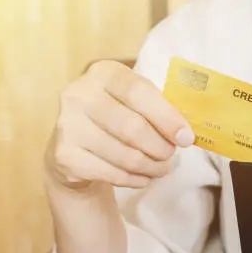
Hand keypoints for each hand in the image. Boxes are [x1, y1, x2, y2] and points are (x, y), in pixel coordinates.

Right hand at [45, 60, 193, 189]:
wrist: (72, 145)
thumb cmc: (114, 119)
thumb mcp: (133, 102)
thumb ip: (159, 109)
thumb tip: (186, 134)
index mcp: (102, 73)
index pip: (139, 91)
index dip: (167, 117)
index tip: (186, 138)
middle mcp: (79, 94)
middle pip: (132, 127)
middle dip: (160, 147)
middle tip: (171, 155)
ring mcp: (68, 125)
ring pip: (125, 155)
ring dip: (151, 167)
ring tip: (161, 168)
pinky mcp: (65, 155)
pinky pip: (111, 174)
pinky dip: (135, 180)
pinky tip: (143, 178)